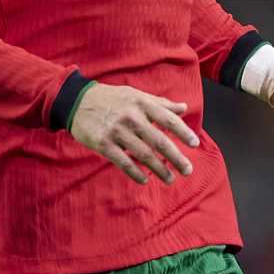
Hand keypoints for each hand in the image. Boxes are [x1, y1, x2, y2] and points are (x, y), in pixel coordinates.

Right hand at [69, 83, 199, 184]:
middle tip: (188, 170)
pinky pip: (123, 162)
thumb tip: (184, 107)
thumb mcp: (136, 94)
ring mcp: (117, 131)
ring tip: (170, 178)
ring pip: (144, 155)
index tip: (195, 144)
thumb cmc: (112, 98)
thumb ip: (160, 103)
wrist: (78, 102)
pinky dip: (136, 173)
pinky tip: (145, 179)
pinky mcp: (103, 144)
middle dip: (176, 158)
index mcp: (142, 102)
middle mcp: (131, 117)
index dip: (183, 132)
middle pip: (159, 141)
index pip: (168, 119)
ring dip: (159, 169)